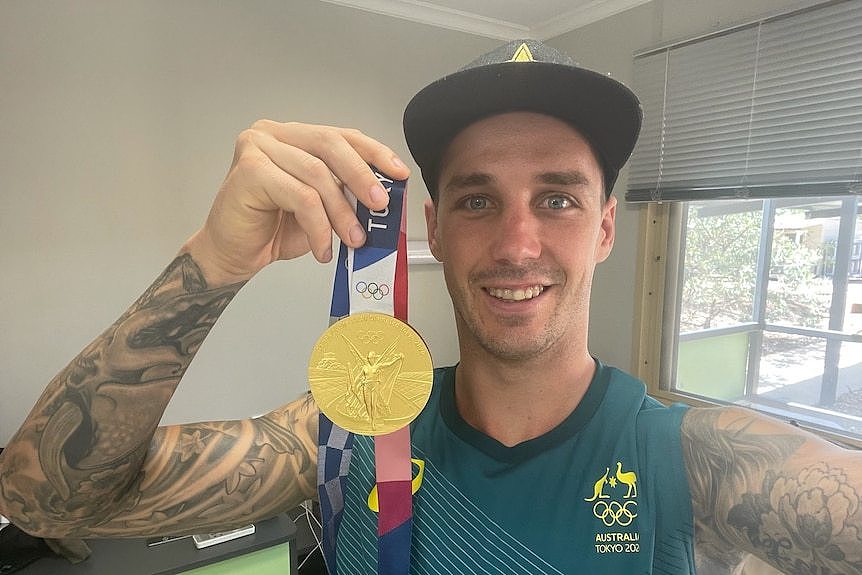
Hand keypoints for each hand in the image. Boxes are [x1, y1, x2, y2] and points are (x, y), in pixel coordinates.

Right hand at [185, 120, 409, 283]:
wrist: (232, 254)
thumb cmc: (273, 229)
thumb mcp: (322, 207)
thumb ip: (345, 192)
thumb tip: (384, 196)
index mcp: (293, 135)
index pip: (341, 135)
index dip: (374, 153)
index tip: (398, 173)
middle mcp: (273, 133)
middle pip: (331, 145)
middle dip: (362, 177)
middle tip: (380, 206)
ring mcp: (257, 147)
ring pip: (318, 175)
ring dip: (342, 213)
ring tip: (353, 240)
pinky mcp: (250, 171)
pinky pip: (301, 197)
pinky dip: (319, 226)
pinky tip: (322, 247)